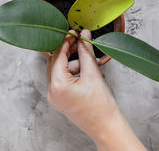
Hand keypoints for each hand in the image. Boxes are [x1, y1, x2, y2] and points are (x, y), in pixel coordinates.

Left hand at [46, 30, 145, 150]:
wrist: (106, 127)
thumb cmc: (101, 106)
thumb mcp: (94, 74)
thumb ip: (86, 52)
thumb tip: (83, 35)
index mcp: (57, 85)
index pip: (57, 55)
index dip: (66, 41)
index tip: (74, 33)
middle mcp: (52, 92)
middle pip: (55, 62)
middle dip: (69, 51)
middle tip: (80, 41)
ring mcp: (55, 97)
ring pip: (59, 70)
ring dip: (73, 62)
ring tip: (90, 62)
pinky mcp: (60, 100)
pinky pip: (62, 80)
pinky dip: (73, 72)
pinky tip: (87, 72)